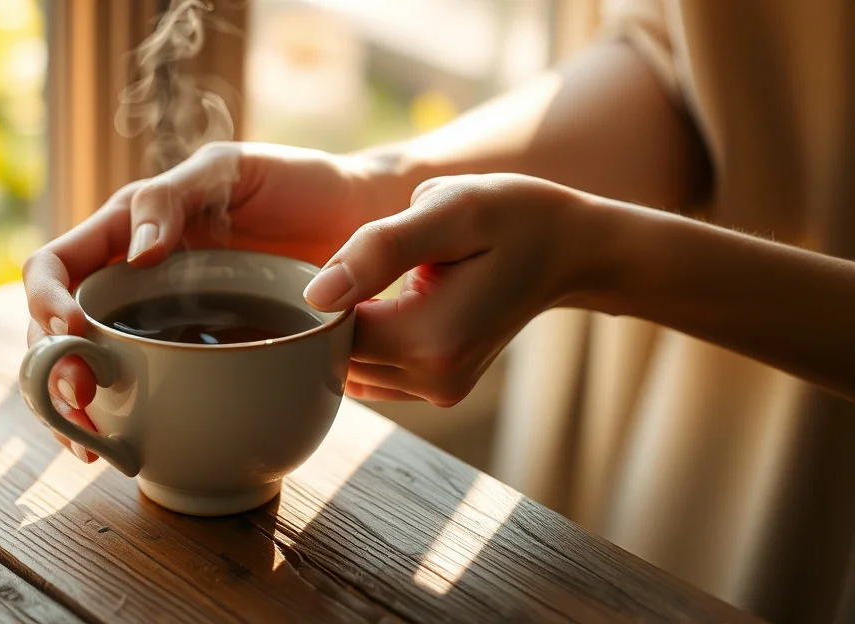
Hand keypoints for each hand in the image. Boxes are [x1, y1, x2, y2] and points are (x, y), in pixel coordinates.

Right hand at [24, 142, 378, 460]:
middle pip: (56, 333)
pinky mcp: (198, 361)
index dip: (45, 300)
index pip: (56, 266)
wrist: (362, 222)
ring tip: (91, 447)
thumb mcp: (231, 170)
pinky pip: (149, 394)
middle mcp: (133, 283)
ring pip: (91, 373)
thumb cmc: (297, 183)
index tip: (72, 332)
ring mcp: (163, 327)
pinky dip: (127, 424)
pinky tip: (128, 449)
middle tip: (80, 406)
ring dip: (76, 414)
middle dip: (51, 373)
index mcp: (128, 231)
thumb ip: (174, 197)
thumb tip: (135, 255)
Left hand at [304, 173, 599, 405]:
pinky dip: (367, 342)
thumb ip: (380, 249)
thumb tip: (317, 295)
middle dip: (331, 314)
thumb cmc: (512, 216)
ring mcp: (439, 391)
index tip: (337, 257)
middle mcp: (434, 380)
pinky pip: (374, 372)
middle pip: (337, 357)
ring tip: (368, 279)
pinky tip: (380, 302)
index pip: (329, 335)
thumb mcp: (447, 210)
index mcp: (430, 341)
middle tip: (351, 261)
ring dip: (347, 329)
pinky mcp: (440, 388)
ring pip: (351, 368)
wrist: (568, 248)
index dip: (318, 297)